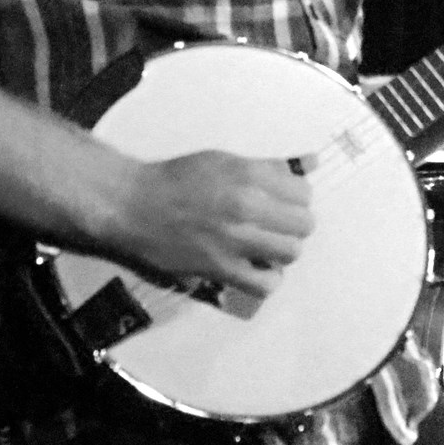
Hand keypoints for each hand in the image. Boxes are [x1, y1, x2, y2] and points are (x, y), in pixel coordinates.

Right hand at [114, 150, 312, 300]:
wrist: (133, 205)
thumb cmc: (175, 180)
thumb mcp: (224, 160)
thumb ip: (269, 165)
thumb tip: (310, 162)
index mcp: (249, 176)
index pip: (304, 193)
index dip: (296, 198)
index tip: (284, 202)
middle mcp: (246, 207)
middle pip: (303, 224)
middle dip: (294, 224)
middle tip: (277, 224)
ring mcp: (234, 240)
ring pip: (291, 253)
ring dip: (282, 250)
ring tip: (266, 245)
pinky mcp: (220, 268)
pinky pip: (265, 284)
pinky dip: (267, 279)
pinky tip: (257, 267)